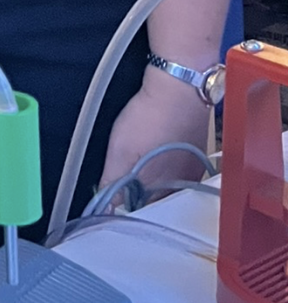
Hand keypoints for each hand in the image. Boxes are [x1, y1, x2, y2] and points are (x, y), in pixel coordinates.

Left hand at [98, 79, 212, 202]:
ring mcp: (193, 172)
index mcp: (162, 190)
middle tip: (126, 177)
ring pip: (171, 188)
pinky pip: (181, 173)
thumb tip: (104, 208)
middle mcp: (182, 187)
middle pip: (158, 203)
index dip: (126, 205)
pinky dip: (168, 169)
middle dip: (141, 195)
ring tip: (141, 163)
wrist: (179, 89)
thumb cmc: (150, 118)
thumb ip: (113, 182)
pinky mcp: (199, 157)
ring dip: (155, 182)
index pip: (142, 213)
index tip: (115, 196)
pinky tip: (159, 155)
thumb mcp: (120, 150)